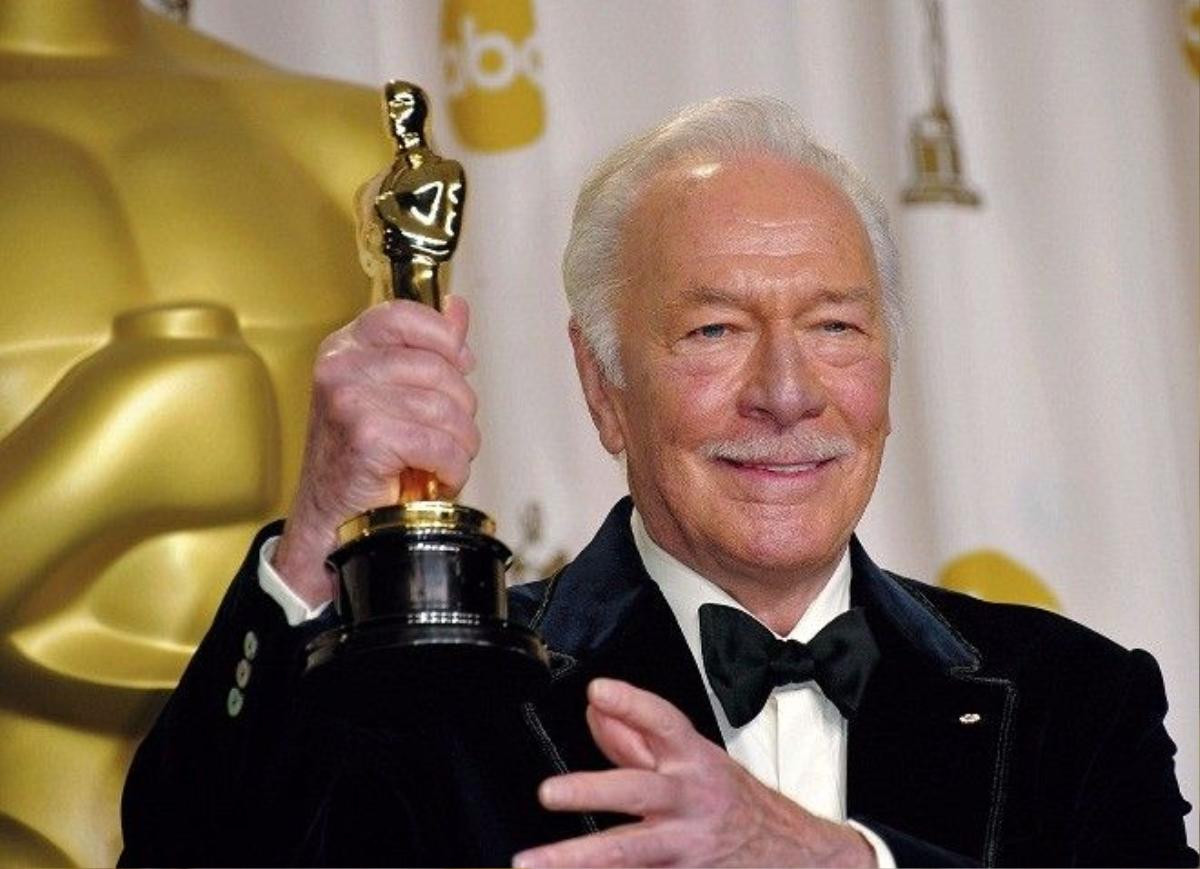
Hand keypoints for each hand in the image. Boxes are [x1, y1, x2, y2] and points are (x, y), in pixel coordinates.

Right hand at [272, 295, 478, 605]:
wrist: (330, 519)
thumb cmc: (358, 458)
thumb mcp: (389, 392)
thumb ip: (425, 347)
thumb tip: (456, 309)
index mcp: (345, 347)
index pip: (406, 316)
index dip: (445, 339)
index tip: (461, 364)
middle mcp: (342, 368)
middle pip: (440, 368)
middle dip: (460, 409)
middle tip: (446, 434)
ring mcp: (351, 400)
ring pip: (447, 409)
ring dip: (460, 444)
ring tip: (442, 459)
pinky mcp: (368, 437)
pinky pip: (442, 445)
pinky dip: (452, 468)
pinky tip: (437, 476)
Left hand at [514, 679, 875, 867]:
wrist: (796, 857)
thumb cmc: (735, 803)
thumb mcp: (695, 760)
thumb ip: (638, 736)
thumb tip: (595, 708)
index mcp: (695, 762)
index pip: (664, 723)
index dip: (633, 703)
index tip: (599, 690)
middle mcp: (691, 802)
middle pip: (638, 792)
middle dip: (592, 792)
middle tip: (548, 793)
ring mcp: (688, 847)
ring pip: (628, 853)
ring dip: (578, 858)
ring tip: (533, 862)